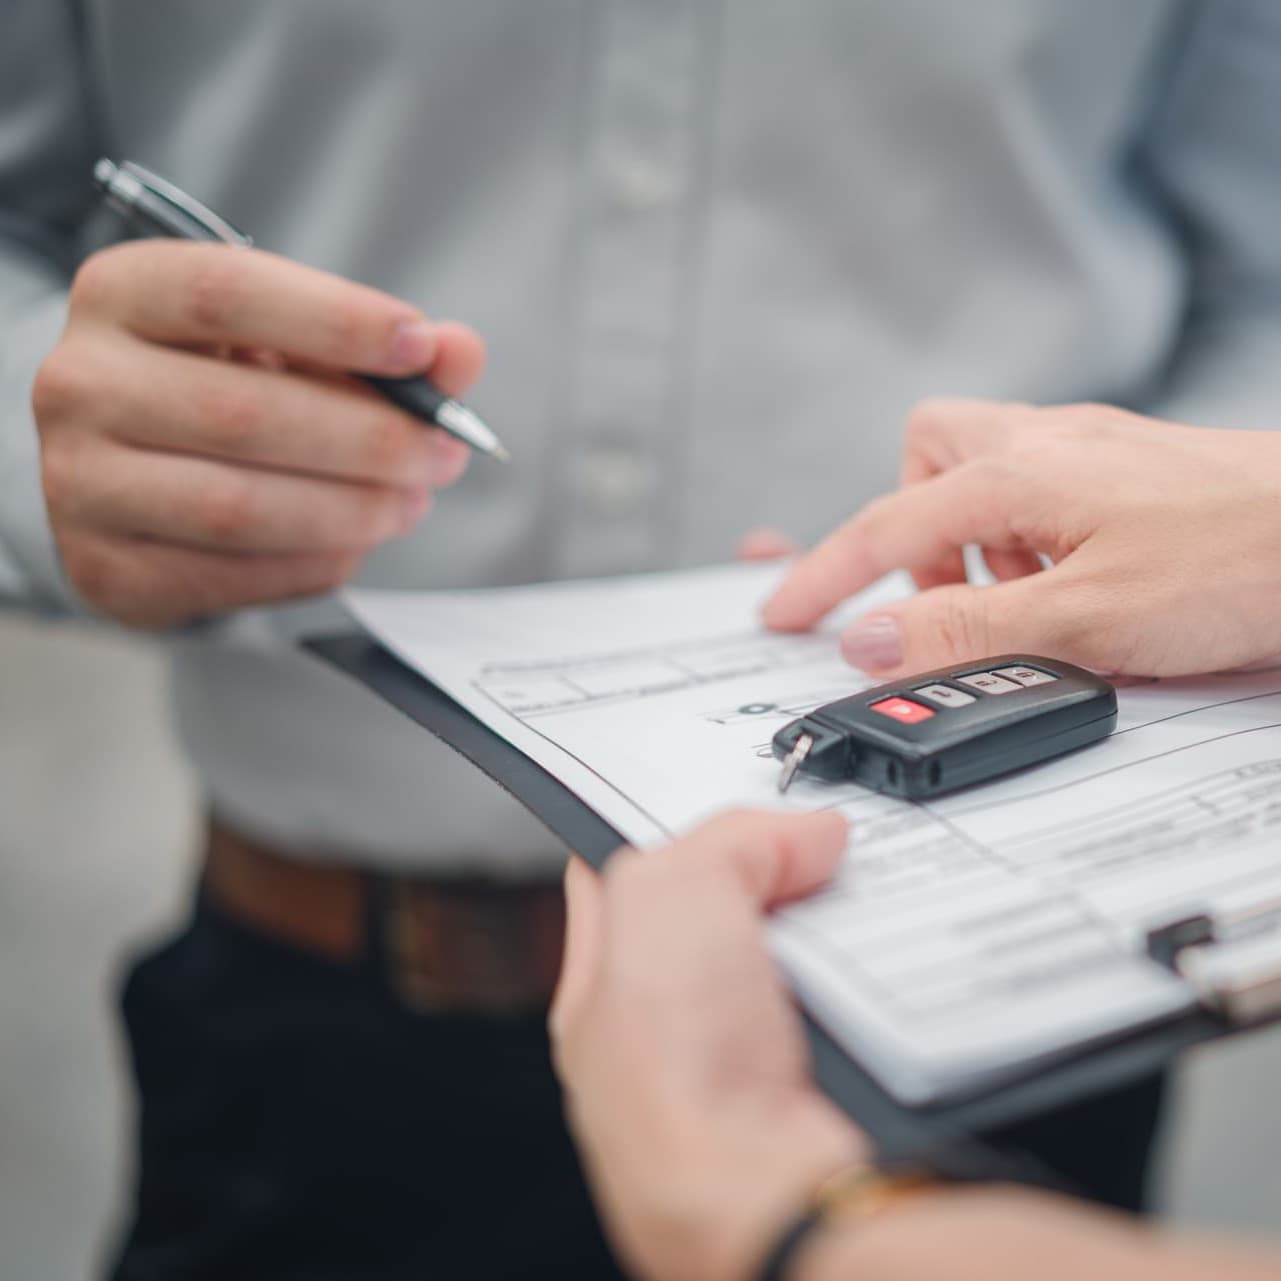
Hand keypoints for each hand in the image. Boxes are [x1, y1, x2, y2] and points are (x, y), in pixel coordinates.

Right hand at [33, 241, 483, 625]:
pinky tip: (356, 541)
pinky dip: (316, 561)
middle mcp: (80, 383)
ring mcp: (81, 483)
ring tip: (410, 501)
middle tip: (440, 452)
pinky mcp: (107, 570)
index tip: (419, 347)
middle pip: (243, 413)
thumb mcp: (294, 342)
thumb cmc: (226, 385)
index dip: (335, 321)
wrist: (133, 470)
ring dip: (350, 510)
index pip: (226, 294)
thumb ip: (381, 344)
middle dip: (368, 438)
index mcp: (123, 294)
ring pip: (237, 507)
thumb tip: (460, 355)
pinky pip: (233, 576)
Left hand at [551, 810, 867, 1280]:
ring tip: (862, 894)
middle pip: (729, 916)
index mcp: (608, 986)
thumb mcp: (670, 892)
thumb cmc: (675, 1073)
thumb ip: (731, 840)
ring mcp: (756, 1067)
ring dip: (840, 926)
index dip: (667, 826)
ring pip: (807, 960)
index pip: (625, 882)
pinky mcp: (833, 1088)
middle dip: (771, 875)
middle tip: (810, 841)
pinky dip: (889, 976)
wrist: (769, 1198)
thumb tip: (812, 835)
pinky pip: (870, 1004)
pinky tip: (896, 960)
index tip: (716, 793)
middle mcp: (676, 1034)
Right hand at [763, 398, 1280, 678]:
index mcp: (1017, 474)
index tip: (783, 615)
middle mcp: (1047, 444)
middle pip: (926, 458)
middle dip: (911, 532)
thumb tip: (869, 639)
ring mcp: (1091, 450)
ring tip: (1032, 608)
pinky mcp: (1128, 470)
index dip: (823, 577)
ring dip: (980, 548)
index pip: (885, 527)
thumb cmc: (1245, 561)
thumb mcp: (1085, 619)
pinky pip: (1042, 495)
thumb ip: (964, 631)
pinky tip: (1081, 589)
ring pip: (985, 476)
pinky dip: (1032, 546)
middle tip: (943, 600)